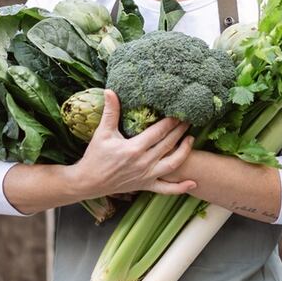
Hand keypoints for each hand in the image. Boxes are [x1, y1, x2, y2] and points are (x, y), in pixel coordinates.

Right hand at [71, 89, 196, 196]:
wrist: (88, 182)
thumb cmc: (95, 156)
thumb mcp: (102, 132)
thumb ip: (110, 112)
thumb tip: (110, 91)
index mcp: (134, 148)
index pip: (158, 132)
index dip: (171, 121)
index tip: (179, 112)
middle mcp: (144, 163)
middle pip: (168, 144)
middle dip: (180, 131)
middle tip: (189, 120)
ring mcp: (146, 176)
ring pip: (172, 164)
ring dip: (184, 152)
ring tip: (191, 139)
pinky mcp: (145, 186)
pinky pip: (166, 189)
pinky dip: (180, 188)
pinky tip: (193, 183)